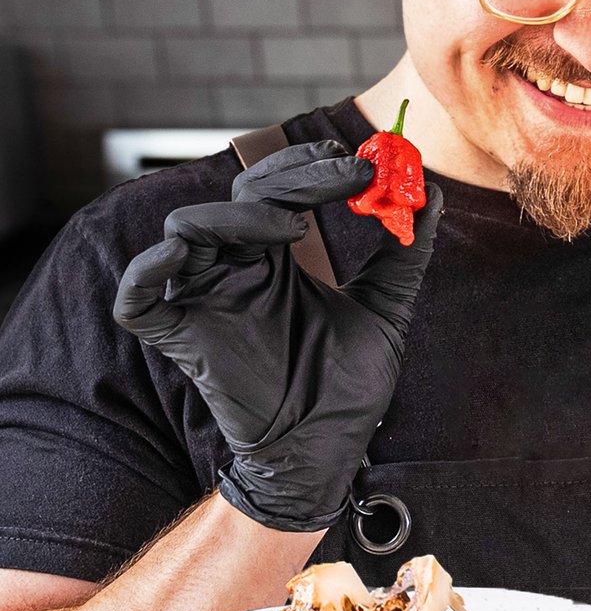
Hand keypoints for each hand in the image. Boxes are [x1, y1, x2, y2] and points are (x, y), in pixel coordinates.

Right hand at [112, 141, 445, 532]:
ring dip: (238, 214)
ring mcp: (205, 301)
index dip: (308, 165)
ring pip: (188, 228)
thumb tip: (432, 195)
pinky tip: (185, 255)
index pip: (276, 187)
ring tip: (294, 225)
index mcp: (276, 259)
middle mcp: (236, 270)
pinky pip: (138, 298)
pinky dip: (149, 270)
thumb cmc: (347, 386)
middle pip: (240, 196)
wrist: (325, 451)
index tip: (358, 159)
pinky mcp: (181, 339)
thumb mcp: (386, 310)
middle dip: (292, 176)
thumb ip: (404, 255)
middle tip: (344, 173)